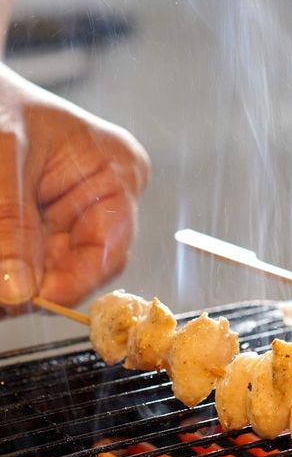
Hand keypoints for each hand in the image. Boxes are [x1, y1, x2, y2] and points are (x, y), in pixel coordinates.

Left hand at [0, 64, 149, 307]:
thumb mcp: (4, 155)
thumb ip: (12, 222)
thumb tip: (18, 288)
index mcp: (116, 172)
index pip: (111, 249)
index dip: (72, 283)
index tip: (26, 300)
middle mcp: (103, 197)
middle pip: (78, 265)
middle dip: (34, 283)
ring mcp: (72, 211)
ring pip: (47, 269)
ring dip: (14, 275)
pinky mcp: (42, 221)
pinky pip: (28, 258)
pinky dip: (8, 266)